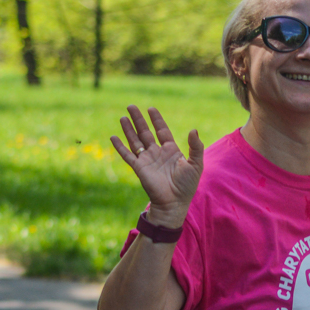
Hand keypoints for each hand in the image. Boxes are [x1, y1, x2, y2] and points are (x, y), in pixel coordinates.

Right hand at [110, 105, 203, 227]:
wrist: (174, 202)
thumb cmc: (187, 185)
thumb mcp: (196, 164)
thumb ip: (196, 147)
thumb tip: (193, 130)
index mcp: (171, 150)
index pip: (162, 131)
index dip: (156, 120)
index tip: (150, 109)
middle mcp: (157, 153)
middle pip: (145, 132)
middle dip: (138, 120)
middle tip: (130, 106)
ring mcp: (147, 160)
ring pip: (135, 141)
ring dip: (129, 129)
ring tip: (123, 117)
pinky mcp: (139, 168)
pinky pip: (127, 155)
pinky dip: (120, 146)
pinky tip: (113, 137)